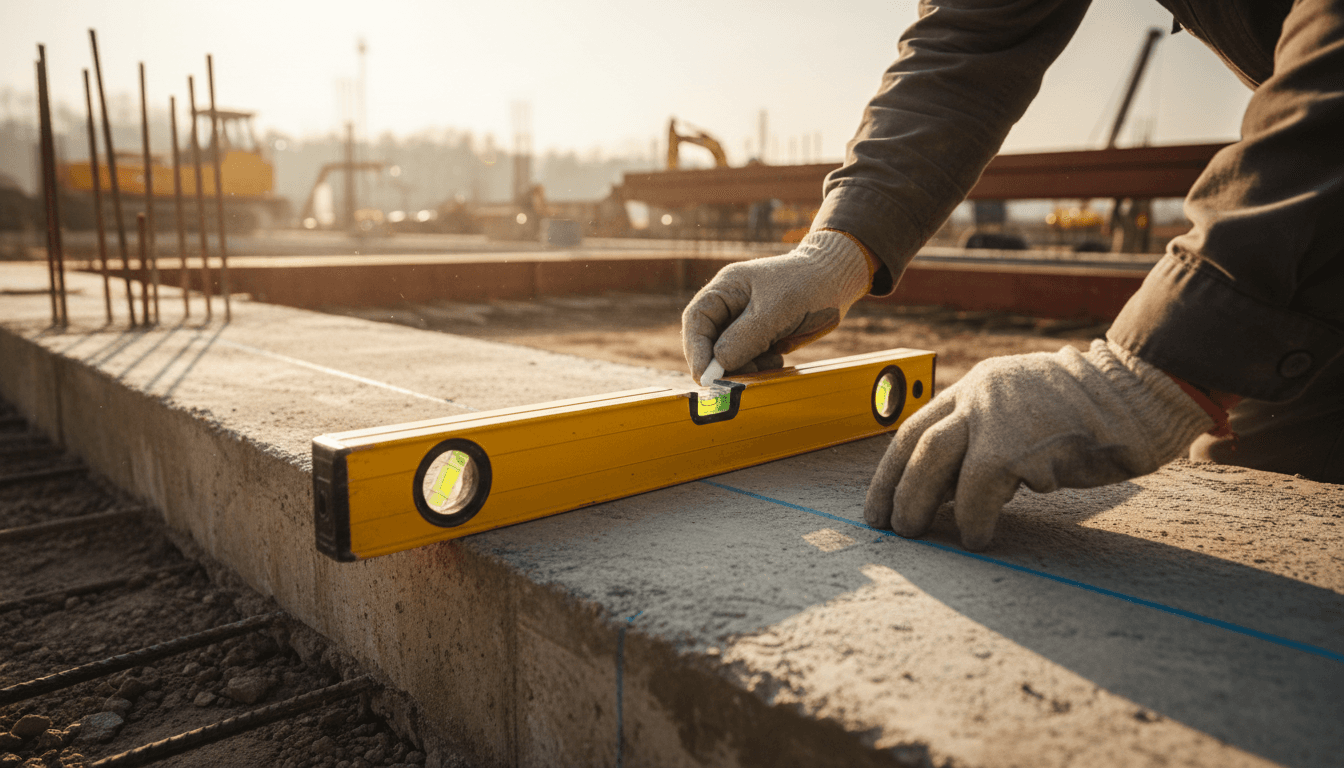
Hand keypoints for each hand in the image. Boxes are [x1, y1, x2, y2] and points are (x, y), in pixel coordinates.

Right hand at [681, 230, 875, 380]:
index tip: (704, 376)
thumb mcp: (774, 309)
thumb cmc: (807, 284)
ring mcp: (746, 324)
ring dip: (745, 367)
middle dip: (722, 364)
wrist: (839, 281)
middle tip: (736, 381)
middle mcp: (731, 307)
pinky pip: (751, 360)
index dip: (696, 350)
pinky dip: (760, 367)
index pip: (697, 320)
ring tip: (770, 362)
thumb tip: (718, 364)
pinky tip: (779, 359)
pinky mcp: (763, 339)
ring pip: (731, 356)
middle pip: (710, 342)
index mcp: (726, 289)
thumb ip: (745, 337)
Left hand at [864, 340, 1213, 549]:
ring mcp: (997, 414)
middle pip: (916, 443)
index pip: (916, 428)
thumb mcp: (1025, 420)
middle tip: (888, 526)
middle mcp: (979, 394)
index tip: (878, 503)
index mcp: (977, 387)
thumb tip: (944, 494)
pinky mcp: (1018, 442)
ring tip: (914, 534)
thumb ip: (986, 445)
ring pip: (933, 459)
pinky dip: (971, 518)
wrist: (1140, 397)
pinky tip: (975, 539)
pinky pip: (978, 489)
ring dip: (917, 501)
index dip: (891, 470)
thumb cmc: (1089, 420)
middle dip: (894, 488)